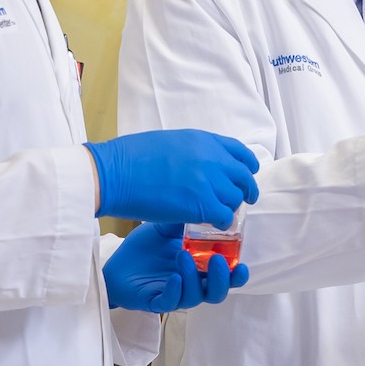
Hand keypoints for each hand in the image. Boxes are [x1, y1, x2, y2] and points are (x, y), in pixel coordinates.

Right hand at [87, 129, 258, 225]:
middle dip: (246, 189)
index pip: (239, 151)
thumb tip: (201, 166)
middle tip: (246, 199)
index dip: (247, 164)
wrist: (115, 172)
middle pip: (243, 176)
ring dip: (230, 207)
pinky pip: (224, 217)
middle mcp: (212, 158)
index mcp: (204, 140)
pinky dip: (222, 223)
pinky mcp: (201, 204)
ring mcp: (208, 181)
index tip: (249, 172)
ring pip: (235, 198)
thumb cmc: (132, 158)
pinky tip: (213, 225)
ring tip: (220, 213)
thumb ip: (193, 152)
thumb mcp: (171, 142)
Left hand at [103, 222, 249, 312]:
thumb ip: (189, 216)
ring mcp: (175, 293)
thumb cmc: (147, 247)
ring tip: (184, 256)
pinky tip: (174, 277)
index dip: (237, 273)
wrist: (116, 263)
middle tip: (218, 261)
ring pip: (196, 297)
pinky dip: (175, 290)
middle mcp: (192, 282)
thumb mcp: (169, 227)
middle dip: (223, 280)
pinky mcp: (156, 301)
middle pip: (217, 292)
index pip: (226, 274)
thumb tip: (208, 198)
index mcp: (200, 267)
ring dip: (194, 278)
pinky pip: (170, 302)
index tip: (242, 264)